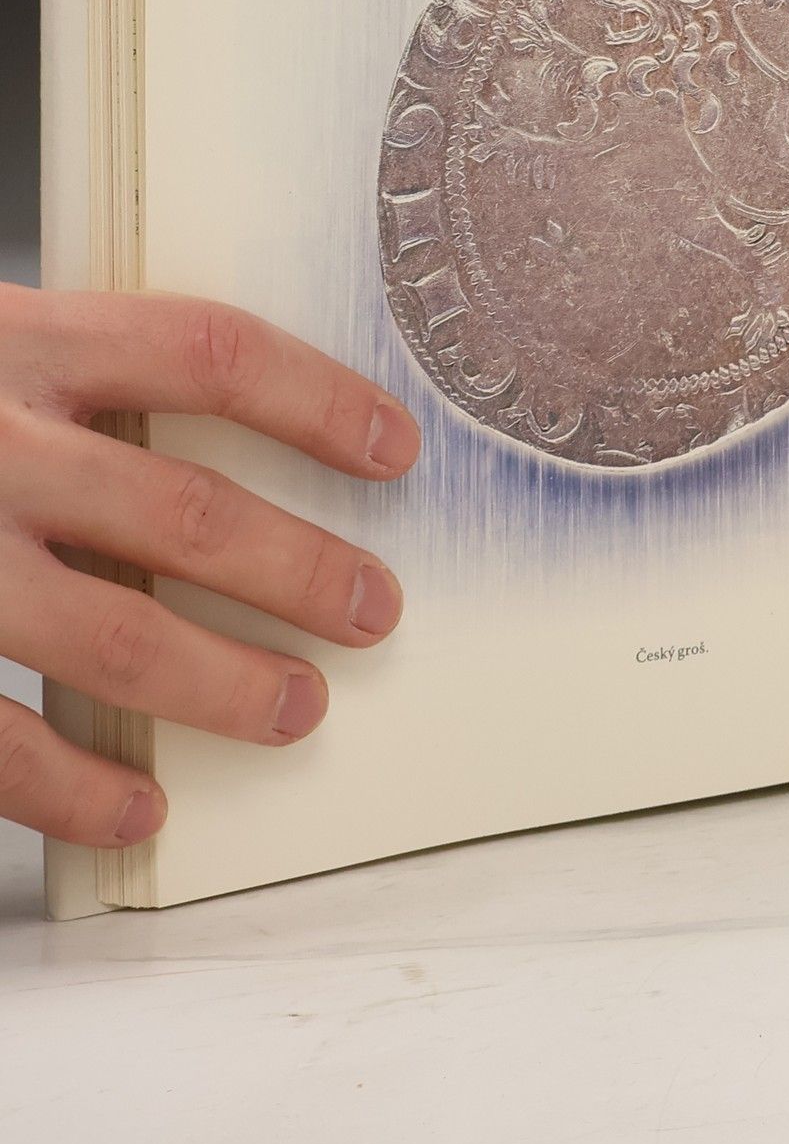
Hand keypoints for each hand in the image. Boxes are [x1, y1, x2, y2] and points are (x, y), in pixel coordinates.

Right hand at [0, 285, 418, 847]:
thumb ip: (78, 377)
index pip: (209, 353)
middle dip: (302, 570)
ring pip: (110, 638)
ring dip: (222, 683)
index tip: (397, 450)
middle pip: (188, 513)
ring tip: (298, 708)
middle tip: (375, 609)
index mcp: (19, 341)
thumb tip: (237, 432)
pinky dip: (73, 786)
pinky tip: (137, 803)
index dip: (317, 402)